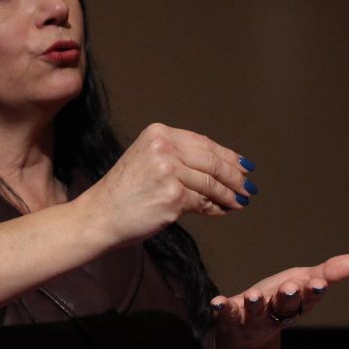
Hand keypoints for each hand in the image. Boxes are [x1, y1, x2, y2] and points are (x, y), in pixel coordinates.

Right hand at [80, 123, 257, 247]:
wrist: (99, 215)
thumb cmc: (123, 193)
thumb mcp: (148, 161)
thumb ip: (179, 158)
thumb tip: (222, 168)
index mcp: (158, 133)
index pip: (203, 143)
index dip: (227, 156)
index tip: (243, 165)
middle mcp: (163, 147)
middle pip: (212, 161)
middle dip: (234, 176)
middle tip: (248, 186)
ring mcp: (168, 171)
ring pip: (211, 183)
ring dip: (229, 194)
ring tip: (240, 201)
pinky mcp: (172, 196)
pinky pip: (203, 202)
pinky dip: (216, 208)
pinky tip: (222, 211)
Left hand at [210, 254, 348, 348]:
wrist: (246, 333)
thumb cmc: (278, 300)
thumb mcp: (303, 282)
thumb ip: (329, 272)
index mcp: (296, 303)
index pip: (308, 297)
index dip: (313, 291)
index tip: (319, 283)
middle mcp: (276, 313)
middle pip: (284, 307)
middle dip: (288, 298)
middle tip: (290, 289)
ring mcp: (252, 318)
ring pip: (256, 313)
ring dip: (256, 305)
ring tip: (254, 296)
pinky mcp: (230, 319)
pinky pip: (226, 314)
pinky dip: (222, 309)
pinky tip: (217, 302)